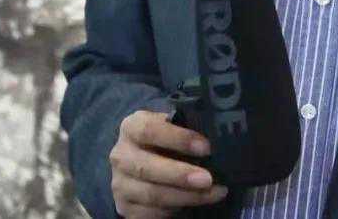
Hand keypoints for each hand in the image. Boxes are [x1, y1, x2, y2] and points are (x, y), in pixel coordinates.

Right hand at [109, 109, 228, 217]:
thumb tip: (217, 136)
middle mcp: (120, 155)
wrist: (139, 163)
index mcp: (131, 127)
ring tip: (213, 193)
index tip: (205, 147)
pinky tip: (195, 203)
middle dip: (180, 175)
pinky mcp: (125, 208)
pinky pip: (151, 213)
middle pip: (147, 167)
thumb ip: (186, 129)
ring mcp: (120, 184)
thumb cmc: (163, 141)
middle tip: (208, 179)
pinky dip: (175, 210)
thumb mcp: (170, 127)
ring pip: (151, 194)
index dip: (178, 138)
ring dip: (185, 196)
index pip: (149, 130)